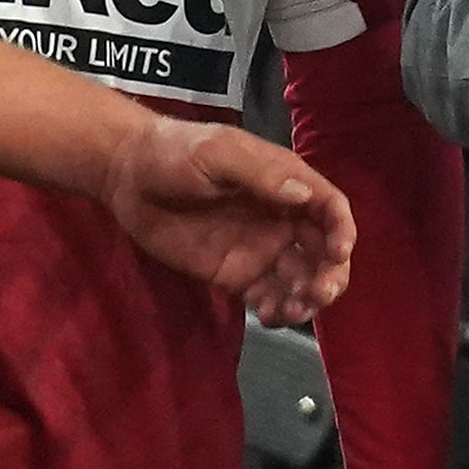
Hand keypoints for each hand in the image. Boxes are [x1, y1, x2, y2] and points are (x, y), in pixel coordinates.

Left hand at [105, 110, 357, 323]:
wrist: (126, 177)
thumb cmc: (173, 153)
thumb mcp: (217, 153)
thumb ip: (261, 173)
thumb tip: (304, 194)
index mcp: (285, 183)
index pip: (329, 208)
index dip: (342, 230)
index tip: (339, 252)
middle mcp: (281, 218)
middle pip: (324, 251)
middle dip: (330, 274)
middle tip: (317, 293)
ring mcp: (260, 249)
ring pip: (301, 279)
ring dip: (306, 298)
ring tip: (292, 311)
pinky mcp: (236, 274)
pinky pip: (268, 296)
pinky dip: (277, 310)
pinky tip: (268, 315)